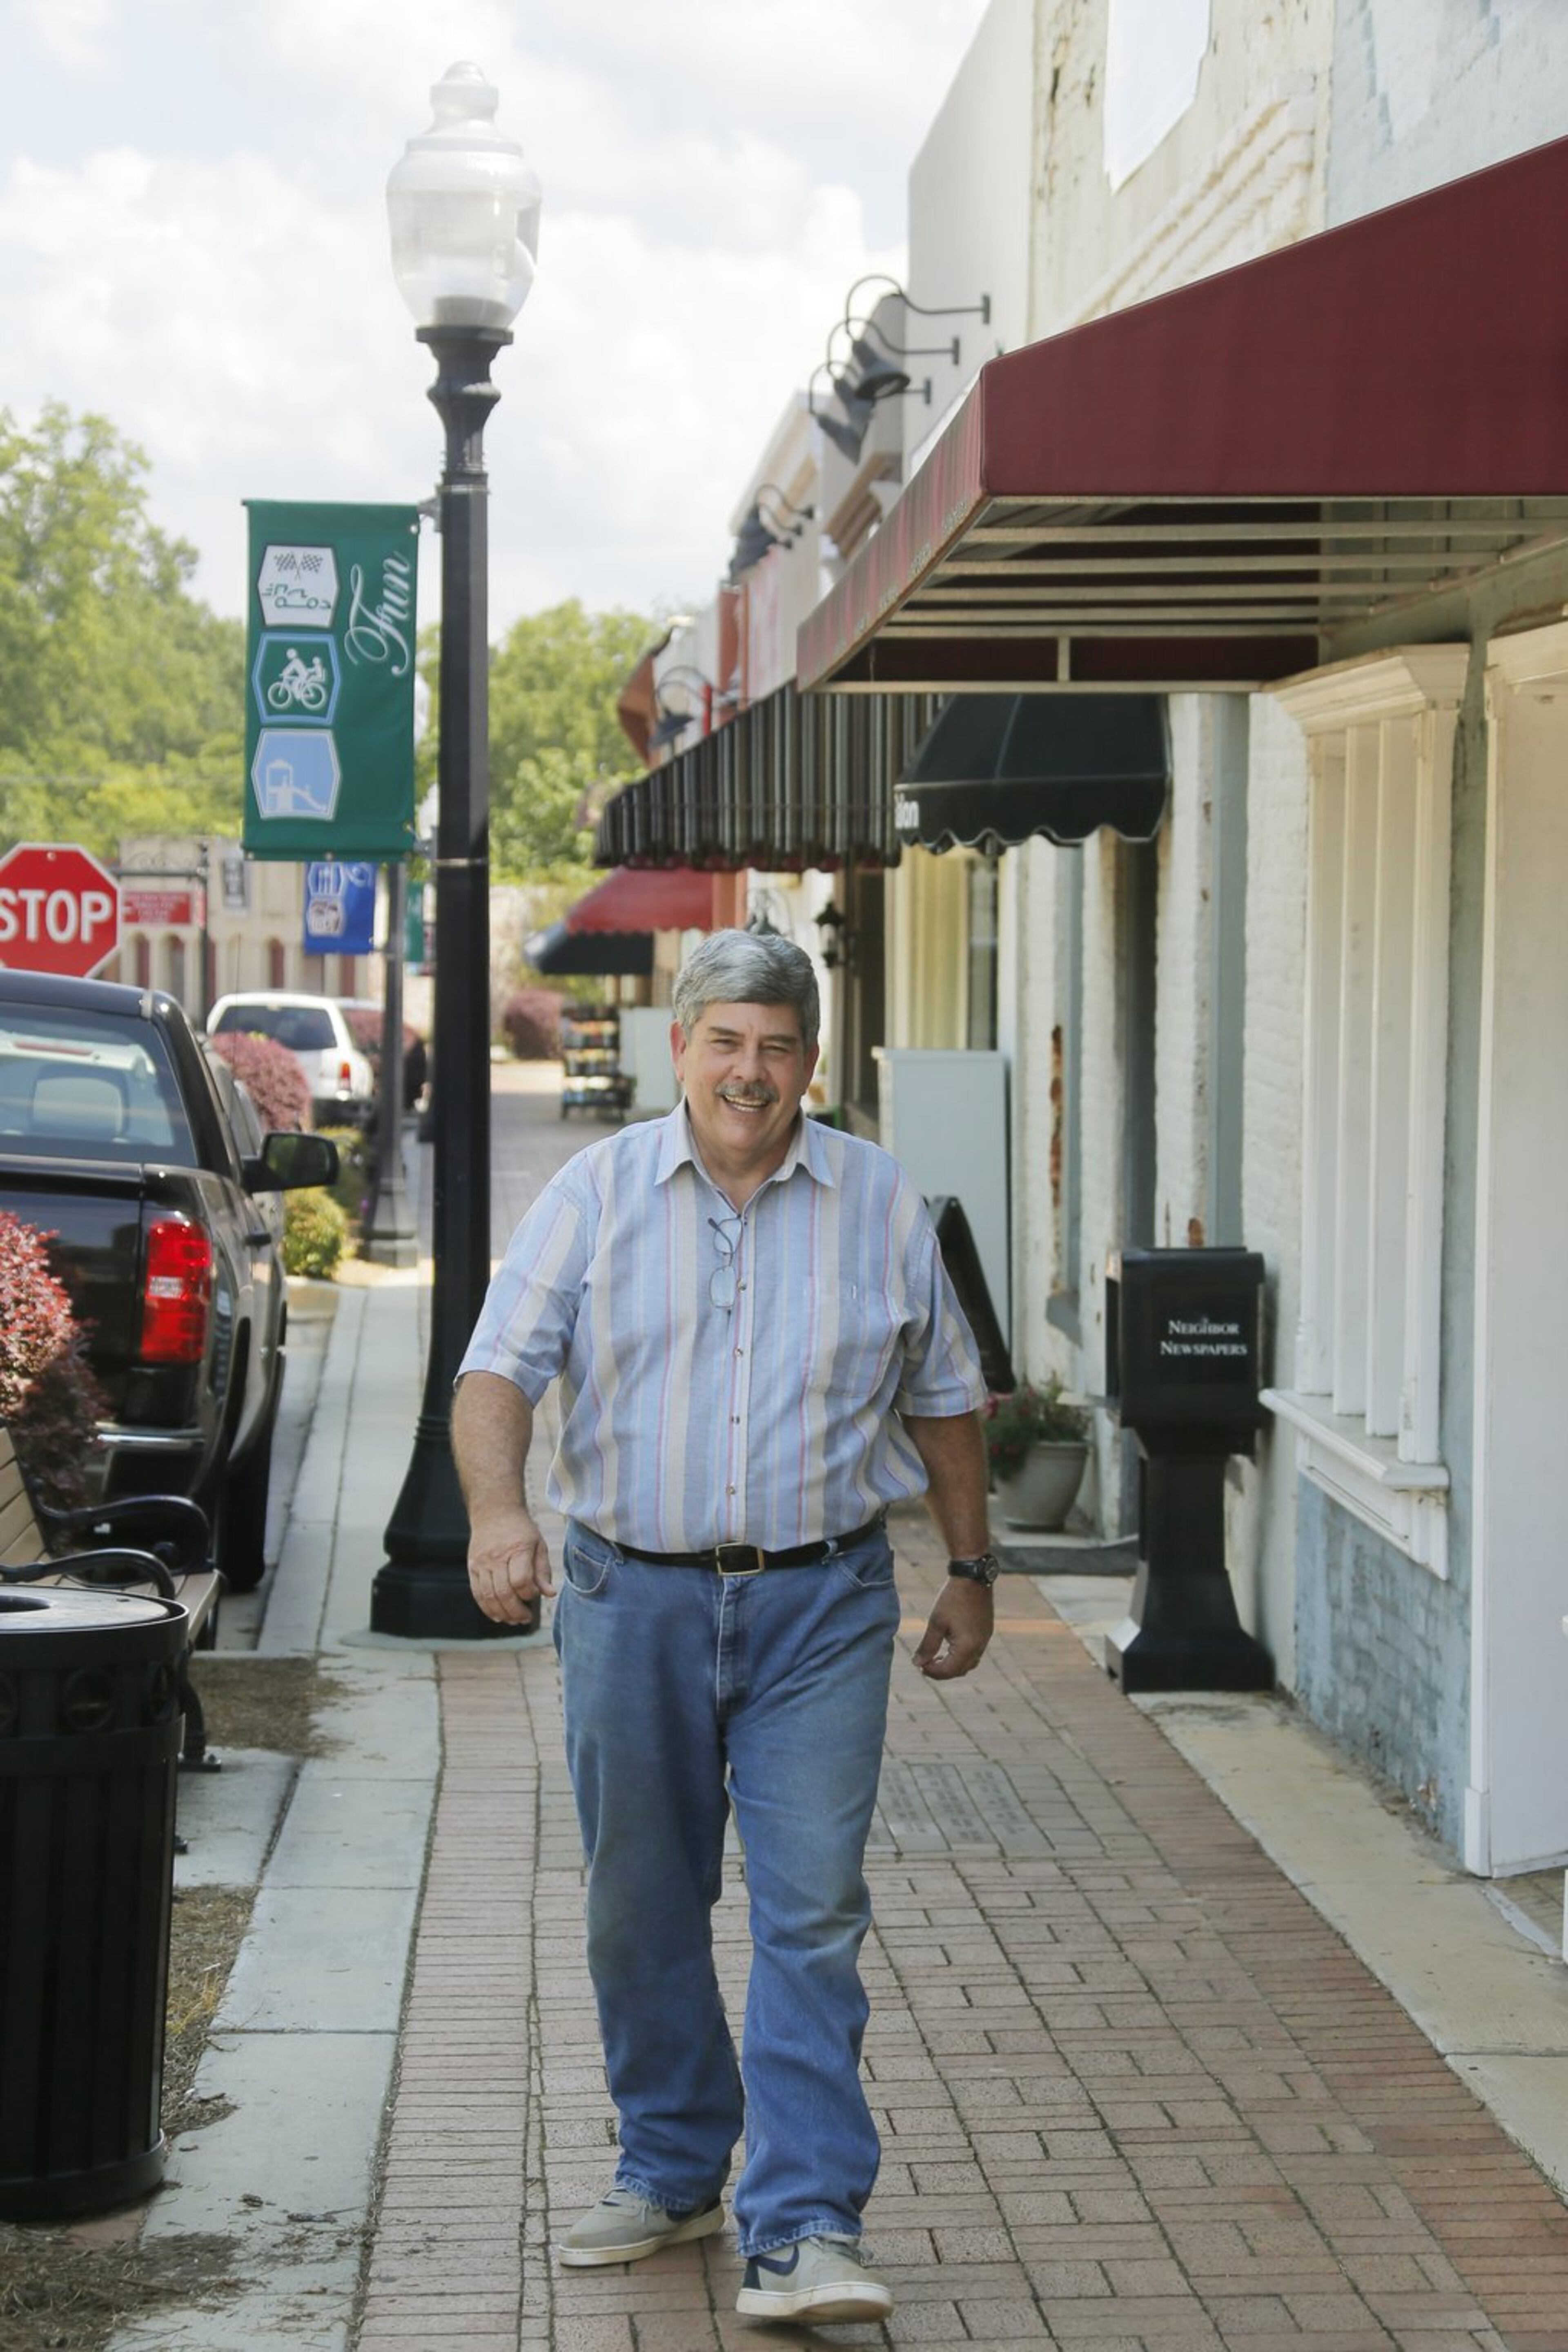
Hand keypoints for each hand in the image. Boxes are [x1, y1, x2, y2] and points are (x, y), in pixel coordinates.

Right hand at [468, 1504, 553, 1623]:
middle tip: (525, 1618)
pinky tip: (497, 1615)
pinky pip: (477, 1593)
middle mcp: (496, 1556)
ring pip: (488, 1596)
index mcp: (517, 1549)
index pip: (521, 1580)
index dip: (529, 1593)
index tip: (535, 1595)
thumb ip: (543, 1571)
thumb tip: (550, 1594)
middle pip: (503, 1592)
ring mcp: (482, 1562)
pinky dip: (486, 1608)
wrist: (494, 1511)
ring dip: (501, 1613)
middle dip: (516, 1611)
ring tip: (513, 1620)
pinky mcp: (472, 1567)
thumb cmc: (521, 1530)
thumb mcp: (539, 1545)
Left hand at [913, 1577, 993, 1678]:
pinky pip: (975, 1652)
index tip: (919, 1666)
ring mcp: (985, 1639)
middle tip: (926, 1665)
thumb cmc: (952, 1598)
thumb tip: (917, 1663)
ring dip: (953, 1664)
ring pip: (969, 1663)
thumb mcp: (936, 1622)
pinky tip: (950, 1646)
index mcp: (967, 1647)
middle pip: (960, 1670)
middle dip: (943, 1671)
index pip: (949, 1670)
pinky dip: (961, 1655)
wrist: (973, 1577)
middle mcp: (980, 1646)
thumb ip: (927, 1646)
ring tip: (936, 1657)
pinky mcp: (986, 1631)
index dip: (932, 1672)